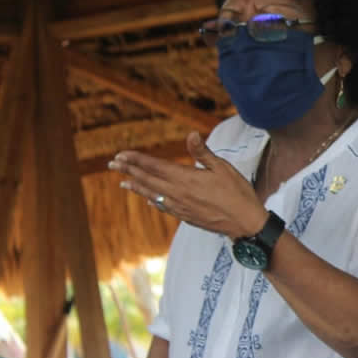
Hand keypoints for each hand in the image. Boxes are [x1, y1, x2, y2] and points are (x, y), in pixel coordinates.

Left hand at [109, 131, 267, 238]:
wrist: (245, 223)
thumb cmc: (238, 193)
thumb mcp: (222, 168)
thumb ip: (203, 152)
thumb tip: (191, 134)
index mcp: (186, 179)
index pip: (155, 166)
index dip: (136, 160)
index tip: (121, 155)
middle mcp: (179, 194)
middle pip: (148, 180)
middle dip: (129, 171)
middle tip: (112, 164)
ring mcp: (181, 207)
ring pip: (153, 194)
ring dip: (137, 187)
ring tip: (123, 182)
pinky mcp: (186, 217)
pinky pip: (164, 206)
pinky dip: (153, 200)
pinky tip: (149, 199)